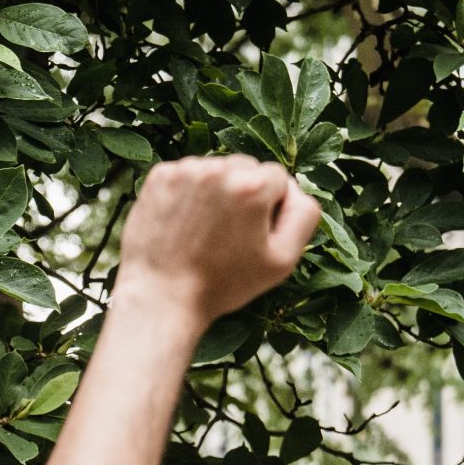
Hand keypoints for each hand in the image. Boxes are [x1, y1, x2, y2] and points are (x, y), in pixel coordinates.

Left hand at [115, 154, 322, 323]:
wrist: (161, 296)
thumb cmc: (223, 284)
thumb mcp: (282, 261)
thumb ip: (304, 215)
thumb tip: (295, 188)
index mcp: (253, 185)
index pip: (278, 178)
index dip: (271, 208)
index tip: (254, 234)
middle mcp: (219, 168)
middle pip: (246, 168)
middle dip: (244, 194)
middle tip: (228, 235)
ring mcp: (185, 170)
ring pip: (216, 170)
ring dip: (216, 192)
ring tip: (204, 232)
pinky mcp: (159, 176)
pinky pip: (187, 175)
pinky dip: (189, 194)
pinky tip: (184, 224)